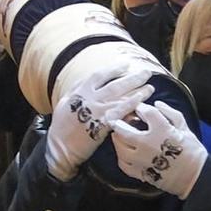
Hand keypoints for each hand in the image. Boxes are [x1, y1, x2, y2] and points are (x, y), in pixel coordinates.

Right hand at [44, 65, 152, 180]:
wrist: (60, 146)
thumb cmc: (62, 125)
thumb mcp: (65, 102)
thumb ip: (77, 90)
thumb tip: (89, 79)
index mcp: (80, 92)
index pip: (99, 75)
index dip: (114, 69)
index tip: (126, 64)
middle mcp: (89, 99)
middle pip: (114, 85)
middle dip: (132, 78)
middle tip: (146, 73)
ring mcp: (96, 111)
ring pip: (120, 97)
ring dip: (137, 91)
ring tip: (150, 87)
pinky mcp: (102, 125)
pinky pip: (119, 113)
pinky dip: (130, 105)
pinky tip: (141, 101)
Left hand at [108, 100, 207, 197]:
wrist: (197, 177)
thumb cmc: (192, 152)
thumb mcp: (185, 129)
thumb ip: (171, 113)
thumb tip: (157, 103)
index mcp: (162, 131)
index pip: (145, 112)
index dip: (141, 108)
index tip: (140, 108)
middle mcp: (148, 144)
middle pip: (122, 129)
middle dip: (119, 122)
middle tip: (119, 120)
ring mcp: (142, 160)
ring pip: (119, 146)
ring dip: (118, 139)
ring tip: (121, 135)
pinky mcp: (141, 173)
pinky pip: (123, 163)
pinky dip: (121, 157)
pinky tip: (125, 153)